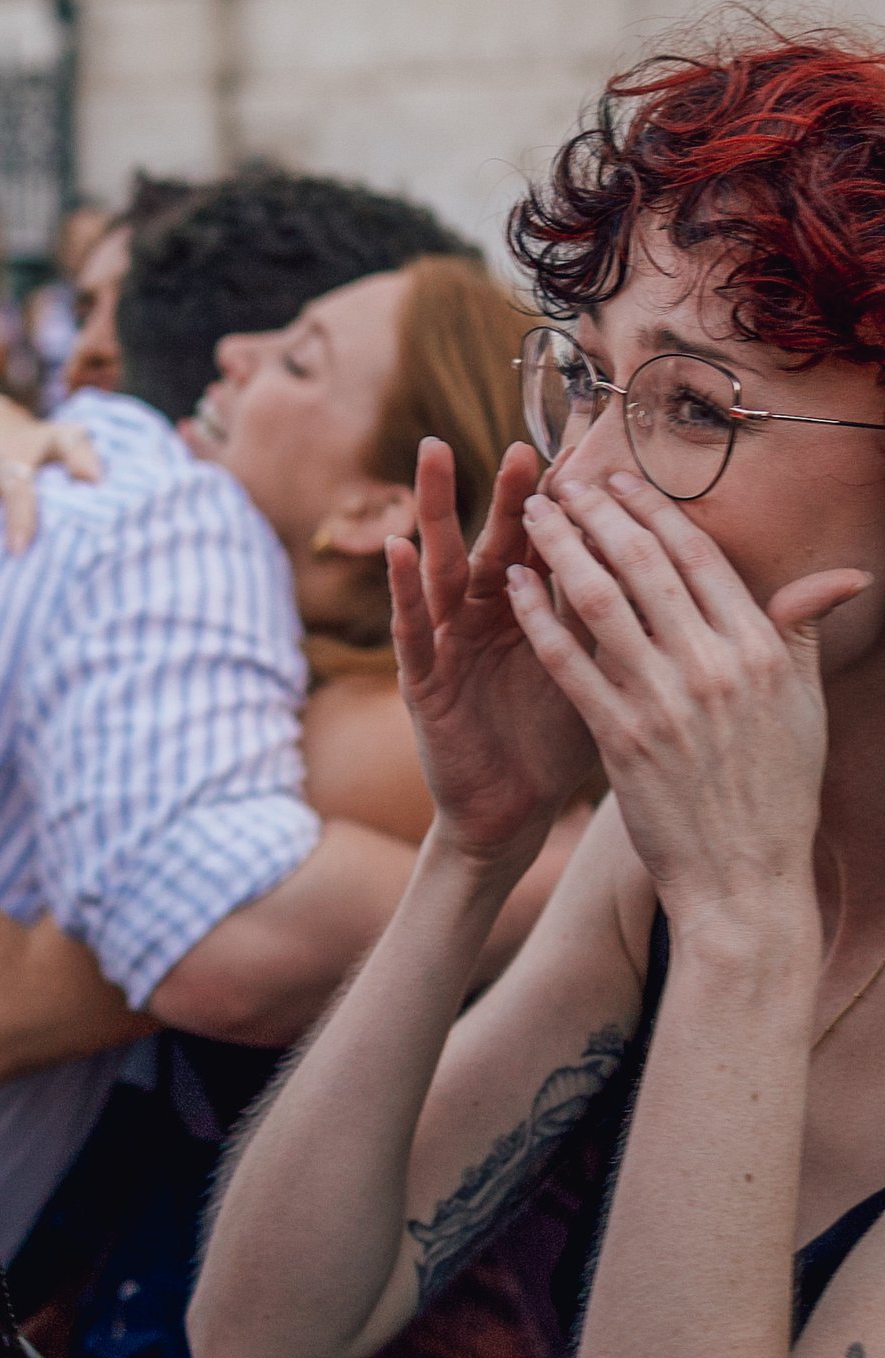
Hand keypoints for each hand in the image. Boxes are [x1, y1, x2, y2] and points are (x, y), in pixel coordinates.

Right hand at [389, 437, 595, 866]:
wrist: (516, 812)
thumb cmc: (560, 742)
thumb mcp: (603, 674)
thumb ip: (630, 623)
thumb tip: (691, 577)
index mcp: (535, 612)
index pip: (549, 544)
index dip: (560, 502)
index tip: (577, 451)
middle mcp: (488, 617)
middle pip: (496, 541)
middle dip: (503, 492)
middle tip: (518, 442)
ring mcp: (451, 643)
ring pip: (442, 566)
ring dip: (436, 510)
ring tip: (433, 456)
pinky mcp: (423, 679)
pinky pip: (411, 628)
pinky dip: (402, 589)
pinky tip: (396, 549)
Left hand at [508, 468, 863, 928]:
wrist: (745, 878)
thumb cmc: (776, 790)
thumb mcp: (803, 707)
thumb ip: (804, 632)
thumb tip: (845, 575)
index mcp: (760, 651)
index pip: (699, 558)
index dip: (655, 511)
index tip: (621, 479)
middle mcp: (714, 667)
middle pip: (644, 565)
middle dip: (598, 513)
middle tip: (562, 481)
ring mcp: (665, 702)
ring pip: (600, 601)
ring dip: (560, 549)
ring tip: (530, 516)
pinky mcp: (621, 739)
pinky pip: (569, 663)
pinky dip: (537, 618)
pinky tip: (513, 586)